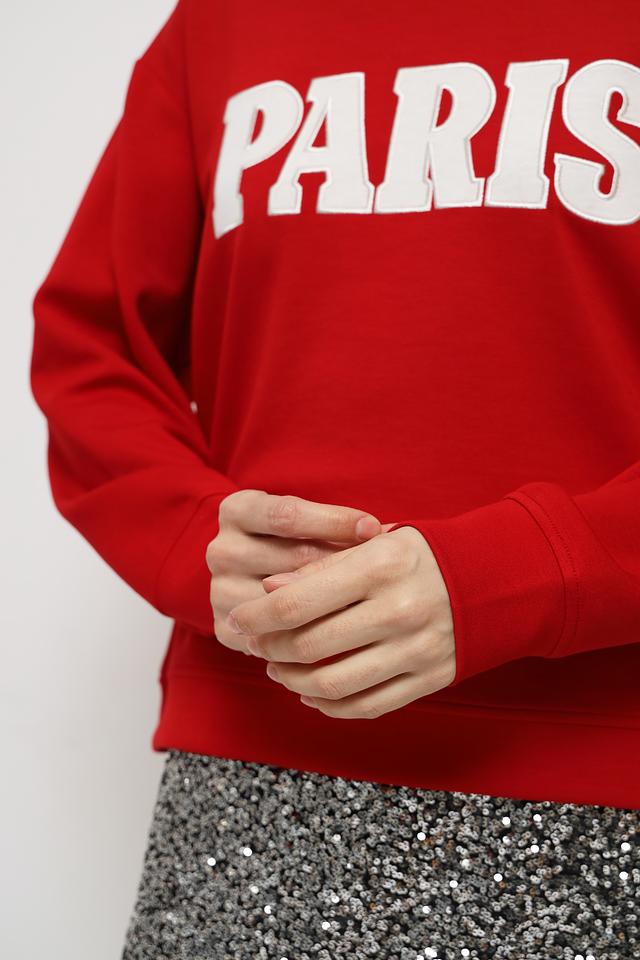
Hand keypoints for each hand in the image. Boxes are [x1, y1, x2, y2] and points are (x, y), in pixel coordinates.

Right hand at [205, 489, 382, 654]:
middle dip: (340, 566)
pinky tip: (346, 636)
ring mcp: (219, 591)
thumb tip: (385, 532)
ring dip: (331, 606)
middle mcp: (220, 550)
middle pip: (289, 559)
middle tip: (384, 574)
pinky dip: (310, 636)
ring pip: (284, 602)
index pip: (287, 515)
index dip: (333, 521)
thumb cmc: (296, 541)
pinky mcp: (225, 629)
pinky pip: (275, 637)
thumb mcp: (307, 523)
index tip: (374, 529)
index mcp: (237, 511)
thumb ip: (337, 525)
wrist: (252, 578)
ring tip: (372, 605)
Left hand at [226, 525, 455, 717]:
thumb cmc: (422, 556)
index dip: (256, 617)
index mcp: (379, 567)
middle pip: (307, 646)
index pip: (296, 603)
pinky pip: (367, 705)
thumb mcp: (374, 543)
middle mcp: (397, 610)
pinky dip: (330, 705)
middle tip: (257, 643)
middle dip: (269, 648)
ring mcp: (415, 650)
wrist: (495, 578)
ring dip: (293, 681)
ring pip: (332, 684)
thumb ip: (321, 567)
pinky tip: (312, 693)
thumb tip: (268, 590)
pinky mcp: (429, 679)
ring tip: (279, 668)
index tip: (238, 619)